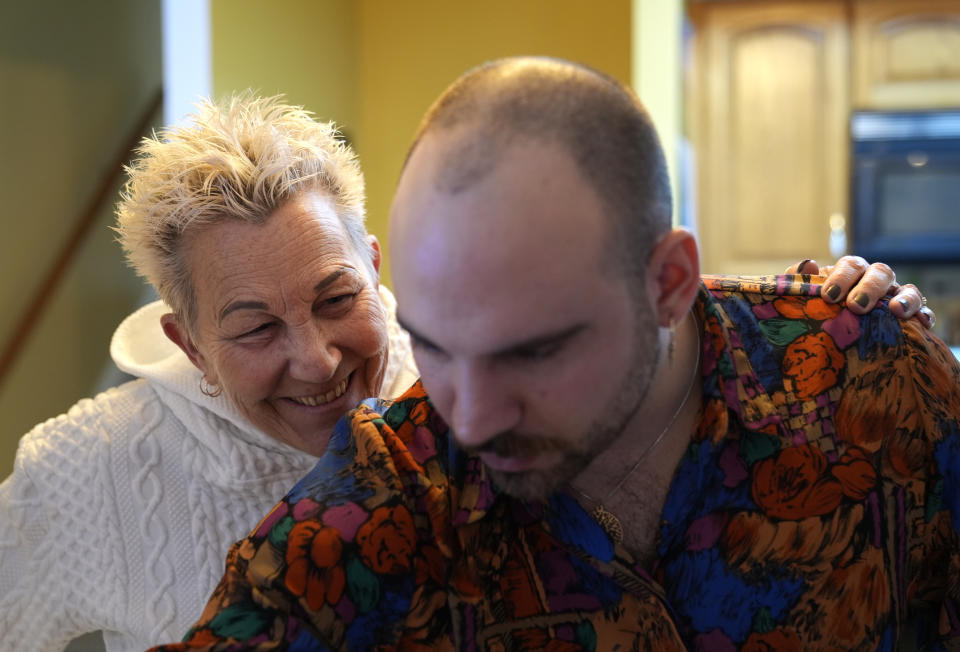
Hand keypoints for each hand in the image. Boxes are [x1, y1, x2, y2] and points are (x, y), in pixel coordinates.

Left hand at [786, 256, 934, 328]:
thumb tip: (808, 264)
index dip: (841, 278)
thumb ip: (800, 280)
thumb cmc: (818, 307)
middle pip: (880, 272)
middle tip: (855, 307)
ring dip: (904, 298)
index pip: (850, 265)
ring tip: (896, 312)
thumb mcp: (805, 295)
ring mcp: (893, 295)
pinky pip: (922, 310)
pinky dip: (924, 314)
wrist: (830, 330)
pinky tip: (922, 324)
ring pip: (906, 288)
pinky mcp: (908, 313)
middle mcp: (874, 279)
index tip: (829, 296)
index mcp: (850, 271)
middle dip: (869, 288)